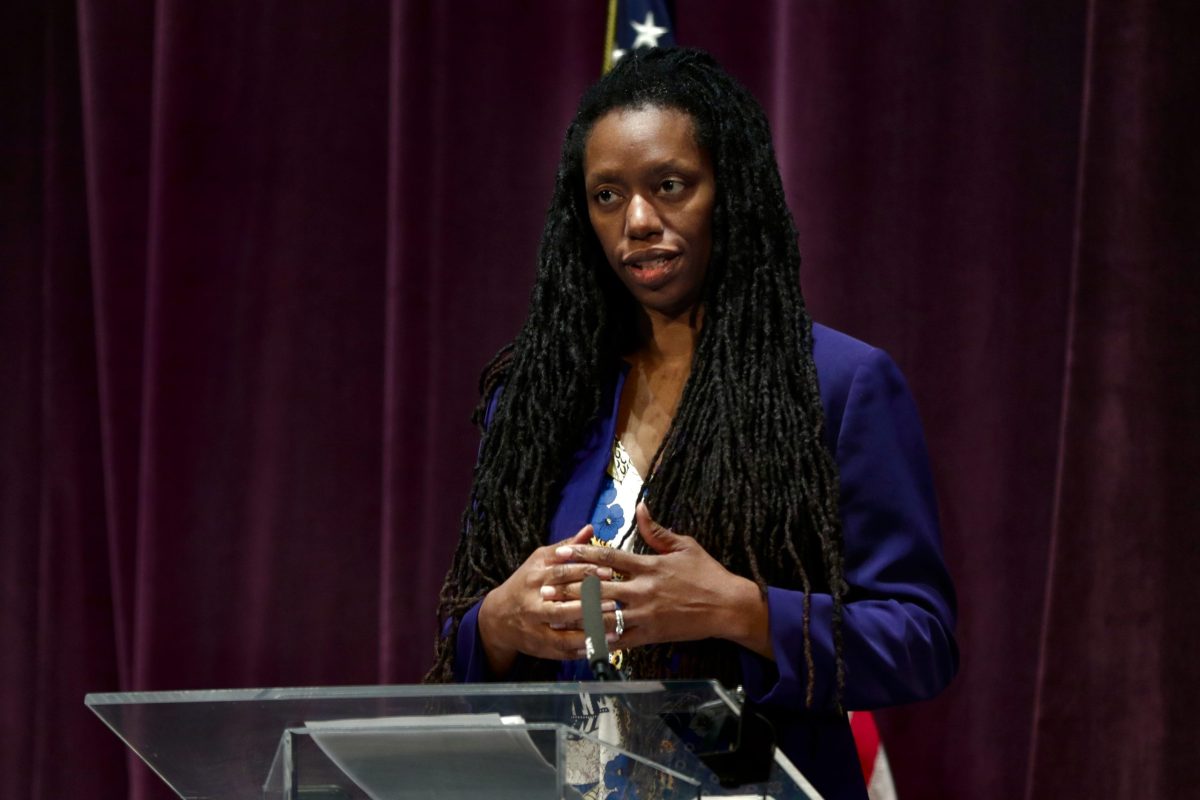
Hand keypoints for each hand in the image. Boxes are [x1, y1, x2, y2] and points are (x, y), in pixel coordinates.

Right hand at [477, 525, 617, 673]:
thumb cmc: (525, 584)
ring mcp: (536, 627)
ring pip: (564, 631)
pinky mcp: (541, 647)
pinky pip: (565, 649)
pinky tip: (604, 643)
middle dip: (589, 603)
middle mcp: (533, 603)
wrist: (497, 617)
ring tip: (614, 624)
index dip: (585, 572)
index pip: (561, 573)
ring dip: (590, 629)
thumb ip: (566, 548)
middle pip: (562, 603)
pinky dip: (585, 647)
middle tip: (615, 600)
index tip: (609, 572)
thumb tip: (589, 529)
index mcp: (534, 577)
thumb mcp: (539, 561)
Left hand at [545, 503, 771, 657]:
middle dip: (568, 588)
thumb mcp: (685, 545)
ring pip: (603, 615)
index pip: (607, 557)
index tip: (559, 552)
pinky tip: (579, 642)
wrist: (727, 607)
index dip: (581, 554)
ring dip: (575, 615)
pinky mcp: (650, 634)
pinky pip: (619, 639)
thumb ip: (657, 531)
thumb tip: (641, 508)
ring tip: (552, 615)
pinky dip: (598, 641)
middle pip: (598, 587)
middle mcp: (642, 590)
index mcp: (648, 565)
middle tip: (544, 588)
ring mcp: (645, 614)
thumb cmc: (707, 574)